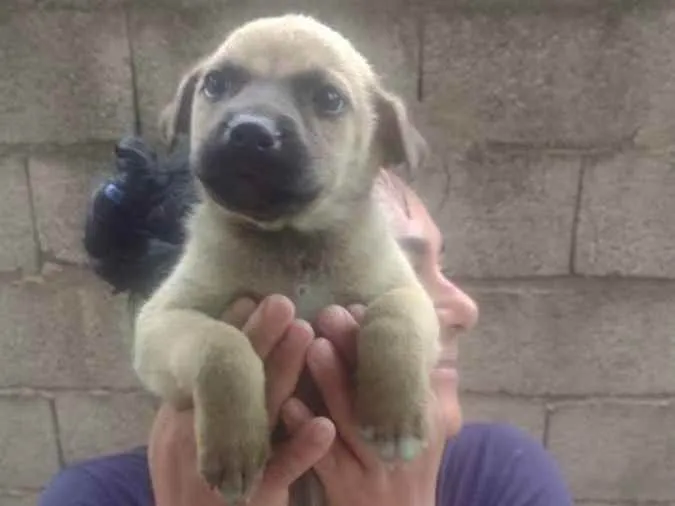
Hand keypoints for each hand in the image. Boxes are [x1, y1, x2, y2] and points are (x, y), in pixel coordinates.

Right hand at [148, 295, 335, 505]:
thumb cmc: (199, 486)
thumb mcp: (184, 440)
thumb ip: (204, 402)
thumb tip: (227, 352)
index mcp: (178, 419)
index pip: (204, 367)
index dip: (229, 331)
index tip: (249, 296)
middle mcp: (193, 438)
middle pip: (231, 380)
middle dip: (257, 337)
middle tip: (281, 301)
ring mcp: (223, 467)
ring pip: (258, 413)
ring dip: (283, 372)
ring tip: (306, 334)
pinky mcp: (252, 498)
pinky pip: (280, 469)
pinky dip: (302, 446)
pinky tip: (324, 424)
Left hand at [282, 305, 458, 505]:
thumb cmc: (408, 473)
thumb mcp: (427, 433)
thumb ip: (431, 391)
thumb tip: (436, 345)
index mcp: (421, 417)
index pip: (403, 371)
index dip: (380, 339)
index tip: (357, 306)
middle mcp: (402, 438)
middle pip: (379, 389)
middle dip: (355, 349)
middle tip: (330, 313)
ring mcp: (375, 466)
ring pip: (354, 421)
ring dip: (333, 382)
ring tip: (313, 345)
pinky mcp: (349, 491)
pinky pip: (327, 460)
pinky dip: (307, 433)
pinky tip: (290, 407)